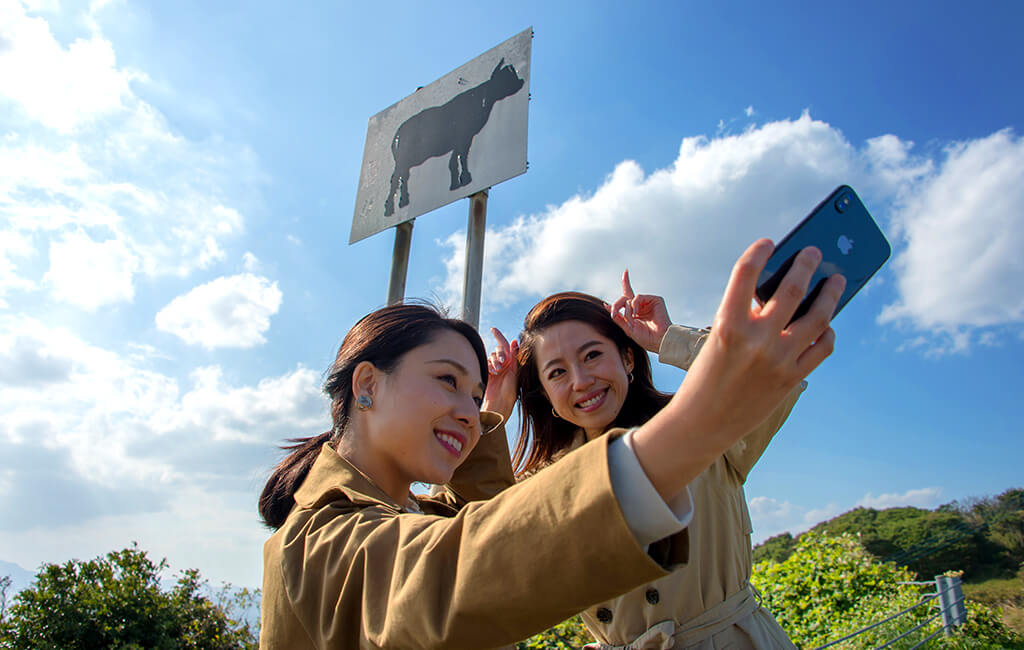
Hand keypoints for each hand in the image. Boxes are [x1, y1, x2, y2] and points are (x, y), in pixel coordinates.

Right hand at [482, 327, 518, 420]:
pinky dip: (488, 365)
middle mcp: (503, 364)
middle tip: (502, 363)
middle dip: (499, 354)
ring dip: (494, 361)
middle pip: (497, 350)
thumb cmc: (510, 391)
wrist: (500, 404)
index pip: (504, 345)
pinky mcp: (487, 374)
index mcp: (512, 362)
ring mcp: (495, 369)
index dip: (499, 336)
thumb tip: (514, 340)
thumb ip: (513, 356)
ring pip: (491, 356)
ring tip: (497, 371)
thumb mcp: (514, 372)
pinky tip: (492, 373)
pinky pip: (485, 363)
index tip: (493, 329)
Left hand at [609, 269, 671, 352]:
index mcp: (635, 310)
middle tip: (614, 313)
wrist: (658, 340)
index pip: (628, 295)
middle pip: (624, 297)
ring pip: (630, 299)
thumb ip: (617, 317)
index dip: (626, 283)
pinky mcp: (655, 299)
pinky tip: (636, 314)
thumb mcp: (627, 328)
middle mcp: (641, 305)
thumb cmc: (645, 337)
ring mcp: (648, 302)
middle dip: (617, 305)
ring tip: (631, 319)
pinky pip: (638, 297)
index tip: (626, 271)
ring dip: (627, 310)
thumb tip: (606, 305)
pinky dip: (634, 305)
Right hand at [683, 240, 843, 439]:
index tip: (769, 243)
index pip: (745, 274)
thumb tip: (782, 293)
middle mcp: (755, 341)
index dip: (759, 252)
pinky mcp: (792, 378)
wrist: (704, 422)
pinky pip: (821, 347)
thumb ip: (747, 316)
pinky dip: (826, 331)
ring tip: (836, 281)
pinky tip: (825, 324)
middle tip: (813, 252)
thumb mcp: (719, 339)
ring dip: (830, 295)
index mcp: (727, 325)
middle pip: (791, 290)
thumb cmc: (707, 375)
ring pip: (817, 317)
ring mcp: (777, 361)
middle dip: (806, 265)